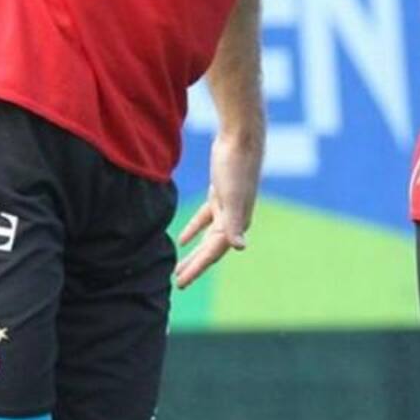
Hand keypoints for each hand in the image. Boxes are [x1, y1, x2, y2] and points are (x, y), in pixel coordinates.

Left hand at [174, 126, 263, 288]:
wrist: (242, 136)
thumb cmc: (236, 166)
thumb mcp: (231, 196)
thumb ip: (234, 222)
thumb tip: (239, 247)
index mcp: (235, 223)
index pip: (213, 253)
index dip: (197, 269)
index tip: (180, 283)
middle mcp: (234, 219)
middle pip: (210, 249)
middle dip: (194, 266)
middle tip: (177, 283)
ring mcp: (227, 207)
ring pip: (207, 237)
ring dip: (194, 252)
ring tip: (179, 267)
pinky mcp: (220, 194)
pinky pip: (205, 218)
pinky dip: (194, 229)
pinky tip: (181, 239)